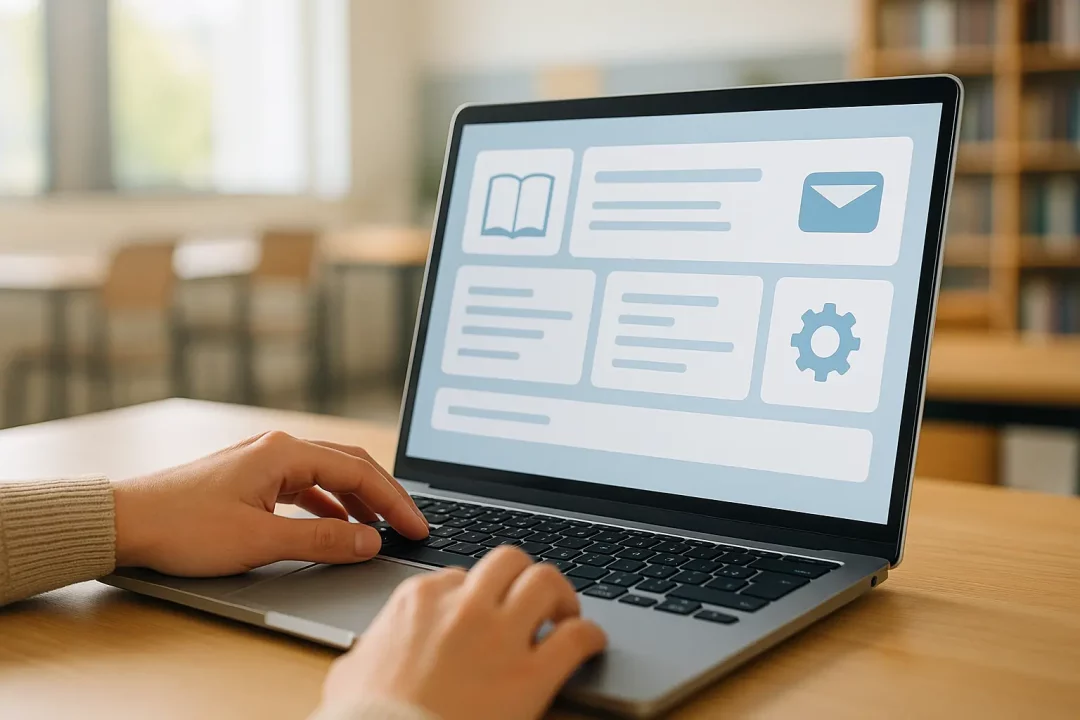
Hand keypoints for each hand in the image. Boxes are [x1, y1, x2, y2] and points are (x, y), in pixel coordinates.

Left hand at [111, 431, 427, 575]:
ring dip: (357, 502)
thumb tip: (370, 542)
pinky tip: (336, 526)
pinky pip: (305, 486)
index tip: (416, 527)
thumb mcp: (261, 540)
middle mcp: (278, 447)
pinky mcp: (250, 478)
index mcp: (285, 452)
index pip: (359, 473)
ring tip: (379, 529)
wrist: (124, 522)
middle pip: (349, 466)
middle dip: (384, 496)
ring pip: (327, 476)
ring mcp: (263, 460)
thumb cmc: (183, 527)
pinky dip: (328, 505)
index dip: (394, 503)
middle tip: (410, 525)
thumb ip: (322, 540)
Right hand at [320, 546, 606, 719]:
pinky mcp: (530, 675)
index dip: (476, 595)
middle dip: (523, 576)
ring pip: (546, 580)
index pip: (459, 574)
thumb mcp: (352, 670)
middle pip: (509, 560)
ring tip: (564, 614)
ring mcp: (498, 637)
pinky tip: (591, 645)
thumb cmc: (364, 719)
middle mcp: (462, 607)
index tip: (483, 612)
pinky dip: (590, 636)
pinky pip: (577, 636)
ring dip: (561, 594)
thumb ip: (374, 644)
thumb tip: (373, 645)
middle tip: (533, 600)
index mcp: (418, 601)